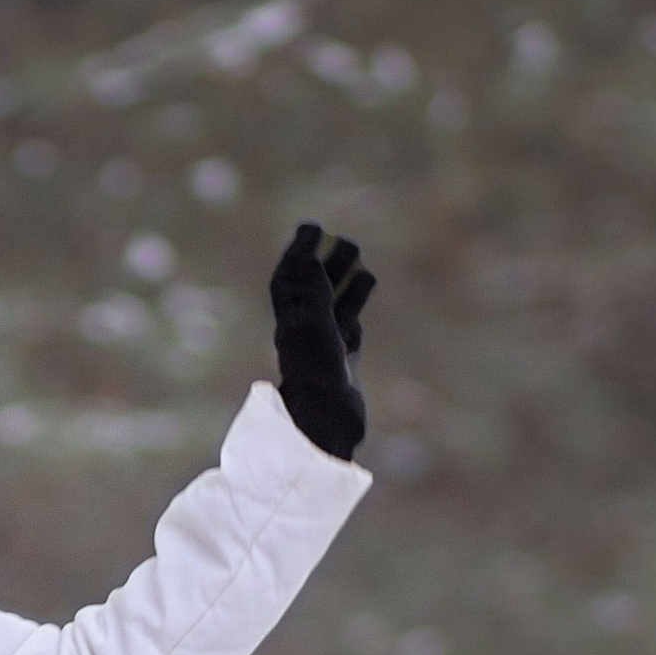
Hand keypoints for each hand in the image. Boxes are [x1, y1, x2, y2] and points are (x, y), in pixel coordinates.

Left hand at [269, 221, 373, 460]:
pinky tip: (367, 280)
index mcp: (289, 325)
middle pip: (309, 288)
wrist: (329, 426)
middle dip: (321, 259)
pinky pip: (347, 322)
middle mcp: (302, 335)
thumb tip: (310, 258)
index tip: (311, 228)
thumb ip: (313, 292)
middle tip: (339, 235)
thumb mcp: (313, 329)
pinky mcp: (342, 361)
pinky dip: (355, 299)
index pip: (288, 280)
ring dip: (341, 275)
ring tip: (355, 250)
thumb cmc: (317, 378)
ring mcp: (324, 348)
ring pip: (331, 303)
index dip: (298, 254)